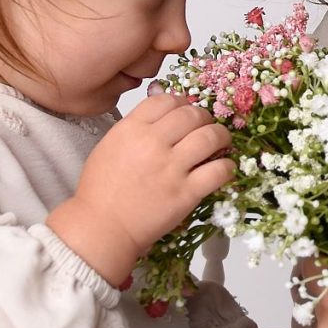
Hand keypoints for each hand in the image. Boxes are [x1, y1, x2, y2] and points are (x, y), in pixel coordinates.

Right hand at [47, 91, 233, 288]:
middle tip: (206, 127)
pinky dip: (227, 167)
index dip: (182, 102)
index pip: (167, 100)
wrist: (102, 227)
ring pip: (211, 136)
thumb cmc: (101, 190)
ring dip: (222, 136)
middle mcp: (153, 143)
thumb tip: (165, 119)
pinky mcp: (186, 192)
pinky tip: (224, 169)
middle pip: (192, 114)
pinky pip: (219, 171)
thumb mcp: (110, 146)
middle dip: (204, 118)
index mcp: (131, 129)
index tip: (187, 112)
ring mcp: (171, 167)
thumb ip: (135, 128)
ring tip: (222, 143)